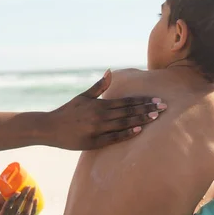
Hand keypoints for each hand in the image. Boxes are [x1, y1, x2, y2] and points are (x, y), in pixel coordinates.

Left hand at [0, 187, 36, 214]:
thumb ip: (5, 200)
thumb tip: (14, 185)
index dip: (34, 209)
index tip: (36, 196)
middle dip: (31, 201)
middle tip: (33, 188)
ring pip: (19, 212)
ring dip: (24, 198)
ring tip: (26, 187)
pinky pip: (8, 210)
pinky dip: (12, 200)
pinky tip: (15, 192)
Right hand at [47, 70, 166, 149]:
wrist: (50, 128)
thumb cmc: (68, 111)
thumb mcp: (83, 97)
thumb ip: (99, 86)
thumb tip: (110, 72)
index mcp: (98, 105)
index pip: (125, 102)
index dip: (142, 101)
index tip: (156, 99)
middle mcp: (99, 116)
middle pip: (128, 112)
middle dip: (147, 109)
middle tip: (164, 107)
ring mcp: (97, 130)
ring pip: (123, 124)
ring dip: (141, 120)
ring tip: (156, 117)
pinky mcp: (93, 143)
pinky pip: (113, 138)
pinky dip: (126, 134)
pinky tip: (139, 131)